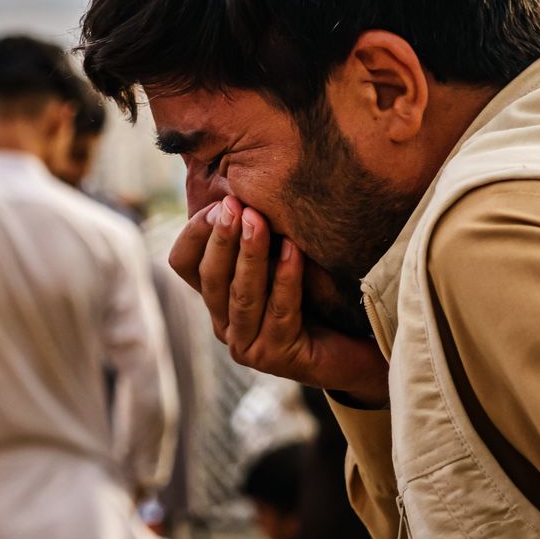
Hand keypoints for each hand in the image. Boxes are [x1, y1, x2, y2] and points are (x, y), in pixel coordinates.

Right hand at [169, 197, 388, 404]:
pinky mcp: (276, 358)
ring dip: (248, 254)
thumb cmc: (317, 296)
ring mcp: (247, 344)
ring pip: (240, 295)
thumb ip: (257, 231)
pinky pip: (279, 312)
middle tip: (234, 205)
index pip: (184, 262)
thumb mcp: (280, 256)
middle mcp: (224, 323)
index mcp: (216, 297)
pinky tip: (294, 250)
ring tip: (257, 220)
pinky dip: (285, 278)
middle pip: (209, 278)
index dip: (196, 232)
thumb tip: (243, 180)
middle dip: (222, 238)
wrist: (355, 346)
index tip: (221, 202)